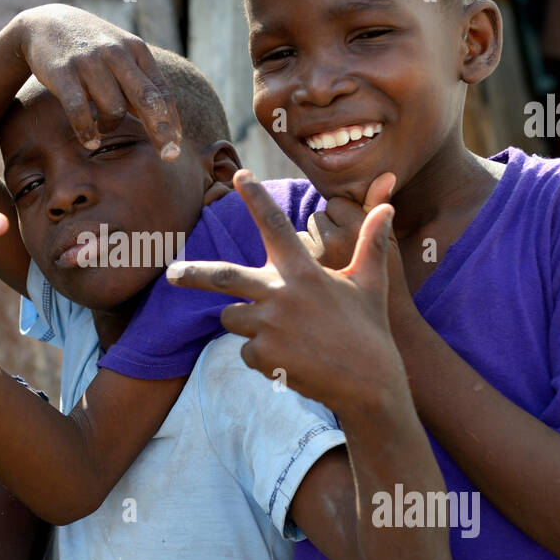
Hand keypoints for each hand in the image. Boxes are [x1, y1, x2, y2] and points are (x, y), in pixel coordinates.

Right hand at [14, 4, 183, 157]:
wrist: (46, 23)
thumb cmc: (92, 49)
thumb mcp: (122, 56)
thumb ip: (142, 86)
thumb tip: (169, 127)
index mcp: (136, 50)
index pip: (161, 91)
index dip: (171, 120)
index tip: (177, 145)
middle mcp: (117, 53)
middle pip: (147, 99)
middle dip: (161, 130)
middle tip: (170, 156)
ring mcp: (90, 62)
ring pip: (114, 108)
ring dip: (111, 126)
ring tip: (103, 129)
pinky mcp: (63, 72)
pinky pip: (79, 110)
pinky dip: (87, 131)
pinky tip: (90, 141)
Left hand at [166, 170, 406, 418]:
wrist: (368, 383)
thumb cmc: (370, 329)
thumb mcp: (371, 282)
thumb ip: (371, 242)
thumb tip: (388, 206)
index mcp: (302, 271)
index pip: (274, 225)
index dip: (255, 198)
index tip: (239, 176)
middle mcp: (280, 293)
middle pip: (223, 277)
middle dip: (193, 274)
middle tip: (171, 274)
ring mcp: (268, 326)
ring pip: (233, 319)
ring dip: (247, 325)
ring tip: (284, 337)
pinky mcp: (262, 355)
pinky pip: (247, 352)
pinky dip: (263, 357)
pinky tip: (291, 362)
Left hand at [298, 172, 394, 269]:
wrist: (381, 318)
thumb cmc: (385, 273)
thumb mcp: (388, 239)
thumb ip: (380, 204)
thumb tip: (387, 175)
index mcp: (359, 228)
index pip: (337, 204)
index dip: (347, 220)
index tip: (357, 239)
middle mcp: (335, 240)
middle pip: (318, 217)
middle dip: (328, 230)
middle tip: (345, 252)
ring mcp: (316, 256)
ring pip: (305, 232)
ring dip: (315, 244)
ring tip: (334, 263)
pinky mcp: (302, 270)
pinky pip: (298, 250)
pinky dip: (307, 258)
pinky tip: (322, 271)